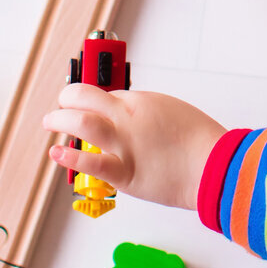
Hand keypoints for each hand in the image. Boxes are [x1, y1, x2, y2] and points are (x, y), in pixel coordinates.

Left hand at [42, 87, 225, 210]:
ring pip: (80, 123)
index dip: (89, 100)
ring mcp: (124, 144)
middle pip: (84, 98)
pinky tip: (57, 154)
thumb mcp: (172, 112)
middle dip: (66, 100)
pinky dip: (69, 157)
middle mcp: (128, 118)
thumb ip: (147, 114)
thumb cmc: (202, 142)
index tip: (83, 104)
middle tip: (60, 108)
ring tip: (52, 124)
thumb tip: (129, 120)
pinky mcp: (124, 172)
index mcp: (141, 102)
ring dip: (59, 121)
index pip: (103, 95)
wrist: (214, 166)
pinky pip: (90, 162)